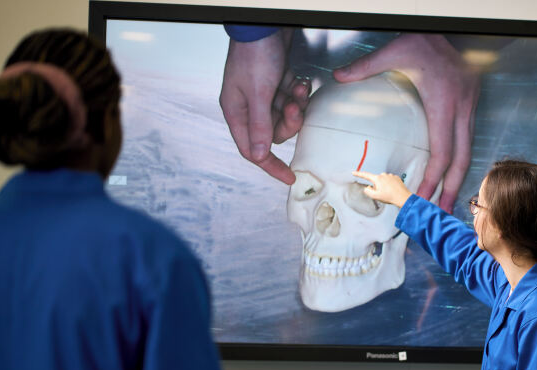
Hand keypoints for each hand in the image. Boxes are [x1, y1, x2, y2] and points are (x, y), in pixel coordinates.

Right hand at [219, 30, 310, 184]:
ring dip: (296, 107)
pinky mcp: (277, 85)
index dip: (270, 166)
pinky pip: (292, 101)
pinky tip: (300, 82)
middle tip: (294, 107)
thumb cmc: (255, 54)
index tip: (289, 177)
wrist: (264, 25)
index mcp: (236, 112)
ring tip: (298, 89)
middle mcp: (248, 107)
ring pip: (285, 118)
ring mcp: (263, 96)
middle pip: (273, 134)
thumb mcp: (258, 93)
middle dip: (288, 124)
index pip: (252, 150)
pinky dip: (299, 94)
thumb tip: (259, 156)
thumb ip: (260, 126)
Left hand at [335, 34, 479, 212]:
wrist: (458, 30)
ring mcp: (469, 108)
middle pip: (460, 159)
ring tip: (449, 200)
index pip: (441, 150)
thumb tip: (339, 76)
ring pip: (468, 151)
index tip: (424, 196)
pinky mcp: (471, 106)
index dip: (434, 177)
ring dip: (458, 178)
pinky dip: (460, 160)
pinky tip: (452, 173)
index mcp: (443, 103)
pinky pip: (468, 140)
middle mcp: (460, 109)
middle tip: (443, 212)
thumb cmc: (426, 41)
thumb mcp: (395, 50)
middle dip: (452, 188)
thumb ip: (367, 66)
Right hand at [352, 171, 411, 207]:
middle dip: (377, 186)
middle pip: (376, 180)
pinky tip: (393, 190)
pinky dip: (390, 185)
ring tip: (389, 192)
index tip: (354, 172)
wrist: (402, 197)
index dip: (359, 174)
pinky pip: (390, 180)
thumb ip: (368, 191)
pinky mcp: (396, 177)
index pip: (366, 175)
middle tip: (382, 193)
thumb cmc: (390, 197)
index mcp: (377, 179)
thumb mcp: (376, 196)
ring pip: (383, 181)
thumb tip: (367, 188)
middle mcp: (384, 175)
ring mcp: (390, 175)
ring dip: (384, 186)